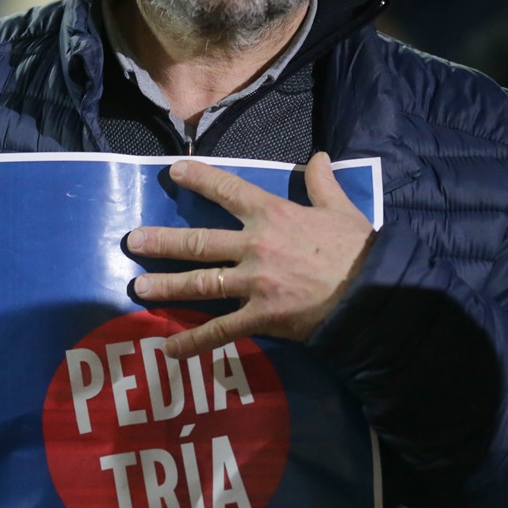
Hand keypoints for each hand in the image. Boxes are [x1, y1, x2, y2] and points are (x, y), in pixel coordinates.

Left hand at [127, 152, 375, 358]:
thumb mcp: (342, 208)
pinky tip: (169, 350)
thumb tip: (321, 157)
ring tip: (138, 289)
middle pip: (199, 241)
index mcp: (273, 214)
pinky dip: (193, 342)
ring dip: (166, 287)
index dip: (199, 178)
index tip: (173, 171)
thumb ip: (323, 184)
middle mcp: (255, 246)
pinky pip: (220, 331)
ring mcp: (254, 283)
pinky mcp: (260, 317)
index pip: (228, 189)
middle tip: (132, 242)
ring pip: (200, 284)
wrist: (374, 292)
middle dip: (162, 242)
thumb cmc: (358, 250)